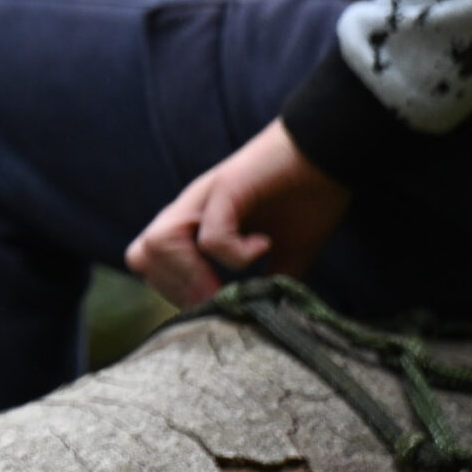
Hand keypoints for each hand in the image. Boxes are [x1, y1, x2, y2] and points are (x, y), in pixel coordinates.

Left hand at [124, 119, 348, 308]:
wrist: (329, 151)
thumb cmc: (306, 199)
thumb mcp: (286, 254)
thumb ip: (267, 284)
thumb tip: (262, 320)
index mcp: (192, 226)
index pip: (148, 265)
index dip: (176, 293)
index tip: (218, 309)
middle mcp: (188, 210)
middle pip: (142, 255)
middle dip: (178, 289)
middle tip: (222, 298)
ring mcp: (203, 197)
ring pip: (159, 242)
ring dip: (193, 274)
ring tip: (232, 282)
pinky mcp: (226, 187)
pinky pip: (209, 234)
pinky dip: (234, 253)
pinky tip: (264, 247)